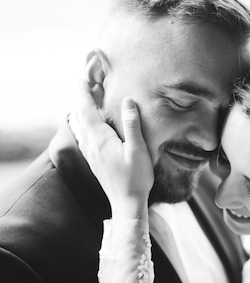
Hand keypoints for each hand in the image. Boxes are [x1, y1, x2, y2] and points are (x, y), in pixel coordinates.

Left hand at [69, 81, 153, 218]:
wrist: (126, 203)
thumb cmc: (136, 178)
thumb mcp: (138, 149)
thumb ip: (132, 124)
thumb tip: (128, 100)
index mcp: (100, 138)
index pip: (86, 109)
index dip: (83, 93)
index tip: (83, 79)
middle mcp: (90, 144)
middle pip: (80, 116)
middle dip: (82, 99)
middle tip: (89, 85)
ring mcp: (90, 154)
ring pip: (79, 127)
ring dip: (82, 112)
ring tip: (89, 101)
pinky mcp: (93, 161)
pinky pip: (82, 136)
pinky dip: (84, 124)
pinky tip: (90, 126)